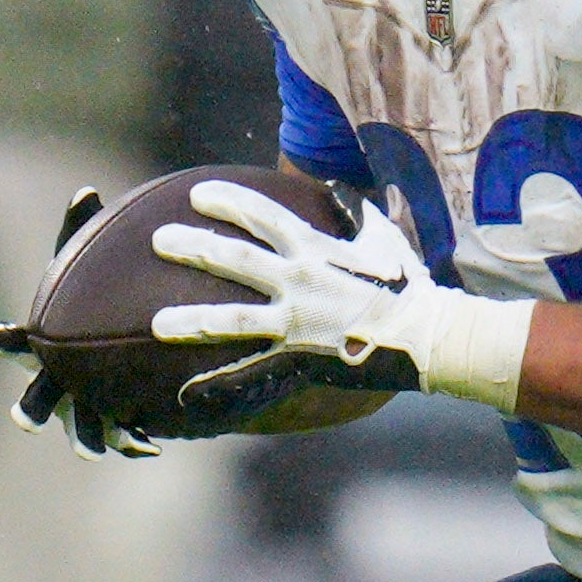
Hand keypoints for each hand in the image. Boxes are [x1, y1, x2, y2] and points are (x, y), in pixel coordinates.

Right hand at [0, 187, 161, 456]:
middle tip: (25, 419)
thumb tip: (87, 189)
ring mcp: (80, 405)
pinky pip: (122, 434)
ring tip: (94, 451)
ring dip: (86, 438)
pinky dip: (132, 440)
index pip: (11, 342)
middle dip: (30, 408)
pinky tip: (151, 445)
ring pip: (78, 427)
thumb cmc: (90, 299)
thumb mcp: (85, 265)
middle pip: (35, 398)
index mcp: (41, 344)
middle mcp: (54, 379)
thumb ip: (81, 233)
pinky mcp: (112, 419)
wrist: (114, 345)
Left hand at [148, 181, 531, 410]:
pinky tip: (185, 393)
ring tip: (155, 323)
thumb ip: (358, 211)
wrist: (426, 337)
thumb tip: (342, 188)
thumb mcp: (385, 237)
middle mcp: (297, 282)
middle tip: (159, 239)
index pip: (262, 216)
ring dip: (191, 320)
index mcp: (315, 249)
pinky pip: (252, 373)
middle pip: (234, 259)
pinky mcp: (298, 359)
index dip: (228, 202)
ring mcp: (294, 322)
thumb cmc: (409, 285)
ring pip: (231, 319)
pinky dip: (220, 385)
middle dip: (193, 247)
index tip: (198, 195)